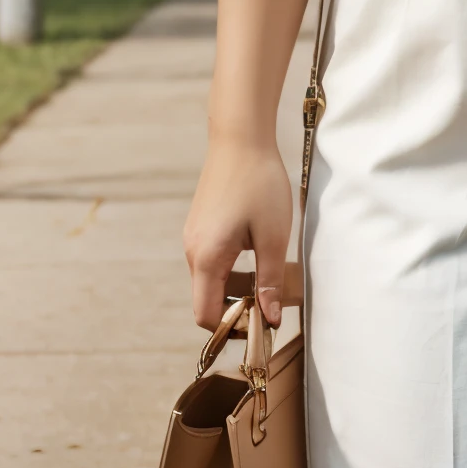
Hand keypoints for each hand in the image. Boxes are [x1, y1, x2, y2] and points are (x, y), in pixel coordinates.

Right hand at [184, 138, 292, 329]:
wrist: (241, 138)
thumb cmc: (259, 183)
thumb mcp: (273, 236)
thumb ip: (270, 281)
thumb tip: (271, 320)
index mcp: (207, 258)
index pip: (206, 315)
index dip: (232, 329)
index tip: (261, 326)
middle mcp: (193, 250)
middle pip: (208, 299)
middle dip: (238, 309)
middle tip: (272, 304)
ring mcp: (194, 237)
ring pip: (212, 280)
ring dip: (238, 288)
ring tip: (272, 278)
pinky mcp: (201, 226)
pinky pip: (213, 260)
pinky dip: (233, 269)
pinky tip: (260, 254)